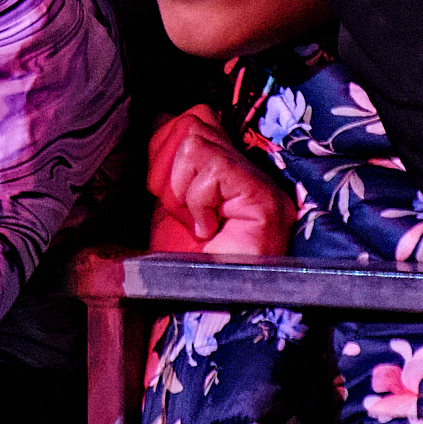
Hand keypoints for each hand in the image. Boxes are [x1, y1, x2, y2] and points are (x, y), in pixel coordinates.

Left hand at [145, 104, 290, 256]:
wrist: (202, 306)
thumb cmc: (186, 264)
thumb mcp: (168, 204)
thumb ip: (168, 165)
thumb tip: (159, 119)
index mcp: (226, 169)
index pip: (196, 117)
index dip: (166, 146)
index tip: (164, 191)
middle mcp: (249, 170)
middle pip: (193, 121)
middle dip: (170, 170)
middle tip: (184, 212)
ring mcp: (260, 182)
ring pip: (196, 141)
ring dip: (182, 188)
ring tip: (198, 221)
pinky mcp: (263, 195)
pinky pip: (213, 167)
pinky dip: (198, 200)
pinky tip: (209, 228)